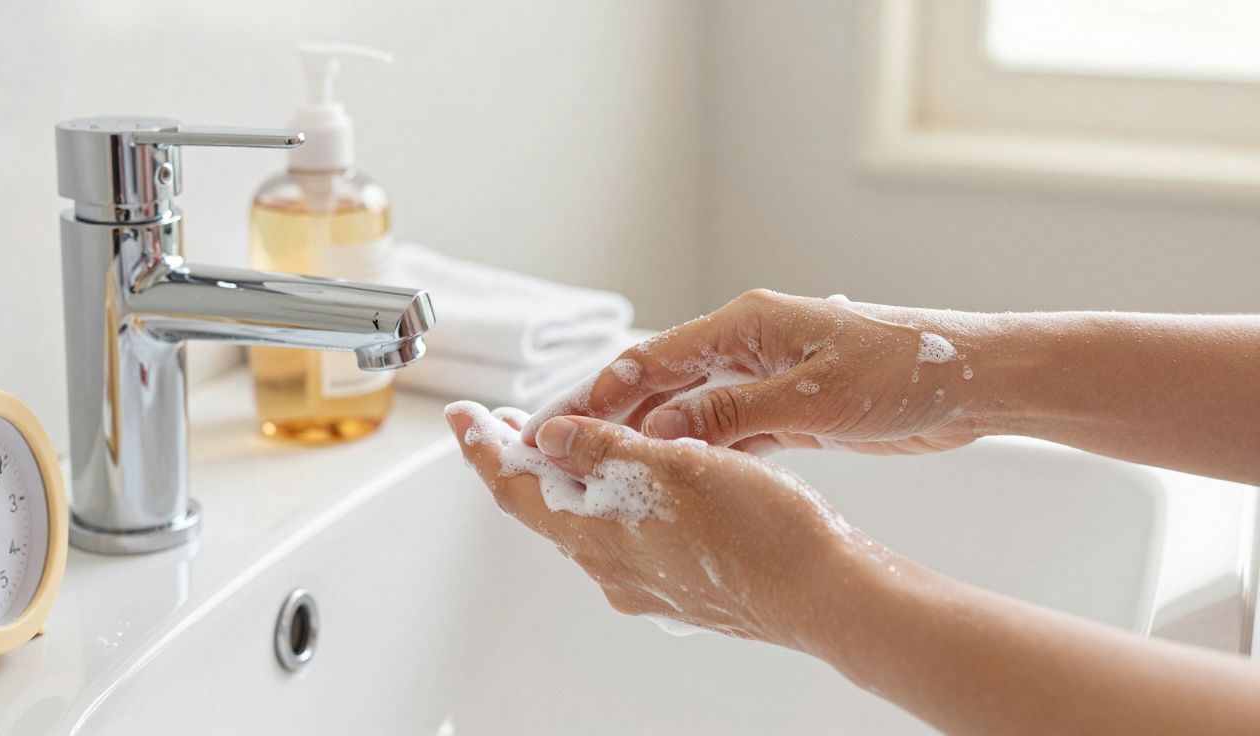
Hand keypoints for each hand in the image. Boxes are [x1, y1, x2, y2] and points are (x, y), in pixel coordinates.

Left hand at [445, 401, 876, 652]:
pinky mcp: (676, 587)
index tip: (464, 419)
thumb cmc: (759, 530)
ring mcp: (643, 582)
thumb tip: (547, 437)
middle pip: (547, 508)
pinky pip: (628, 538)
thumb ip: (603, 449)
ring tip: (581, 438)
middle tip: (512, 421)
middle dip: (527, 460)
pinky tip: (646, 478)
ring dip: (575, 480)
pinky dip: (616, 502)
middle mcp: (609, 568)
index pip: (514, 490)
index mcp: (597, 536)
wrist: (822, 593)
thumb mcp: (673, 465)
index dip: (483, 450)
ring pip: (589, 523)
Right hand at [522, 289, 985, 455]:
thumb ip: (732, 413)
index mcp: (748, 325)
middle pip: (665, 384)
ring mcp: (770, 377)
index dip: (601, 393)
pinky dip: (703, 454)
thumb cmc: (905, 370)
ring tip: (610, 473)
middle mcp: (750, 346)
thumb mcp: (812, 398)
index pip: (654, 359)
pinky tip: (676, 479)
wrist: (977, 380)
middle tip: (568, 455)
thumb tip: (659, 431)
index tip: (559, 424)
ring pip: (694, 411)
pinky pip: (732, 432)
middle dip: (617, 419)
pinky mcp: (793, 409)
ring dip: (656, 440)